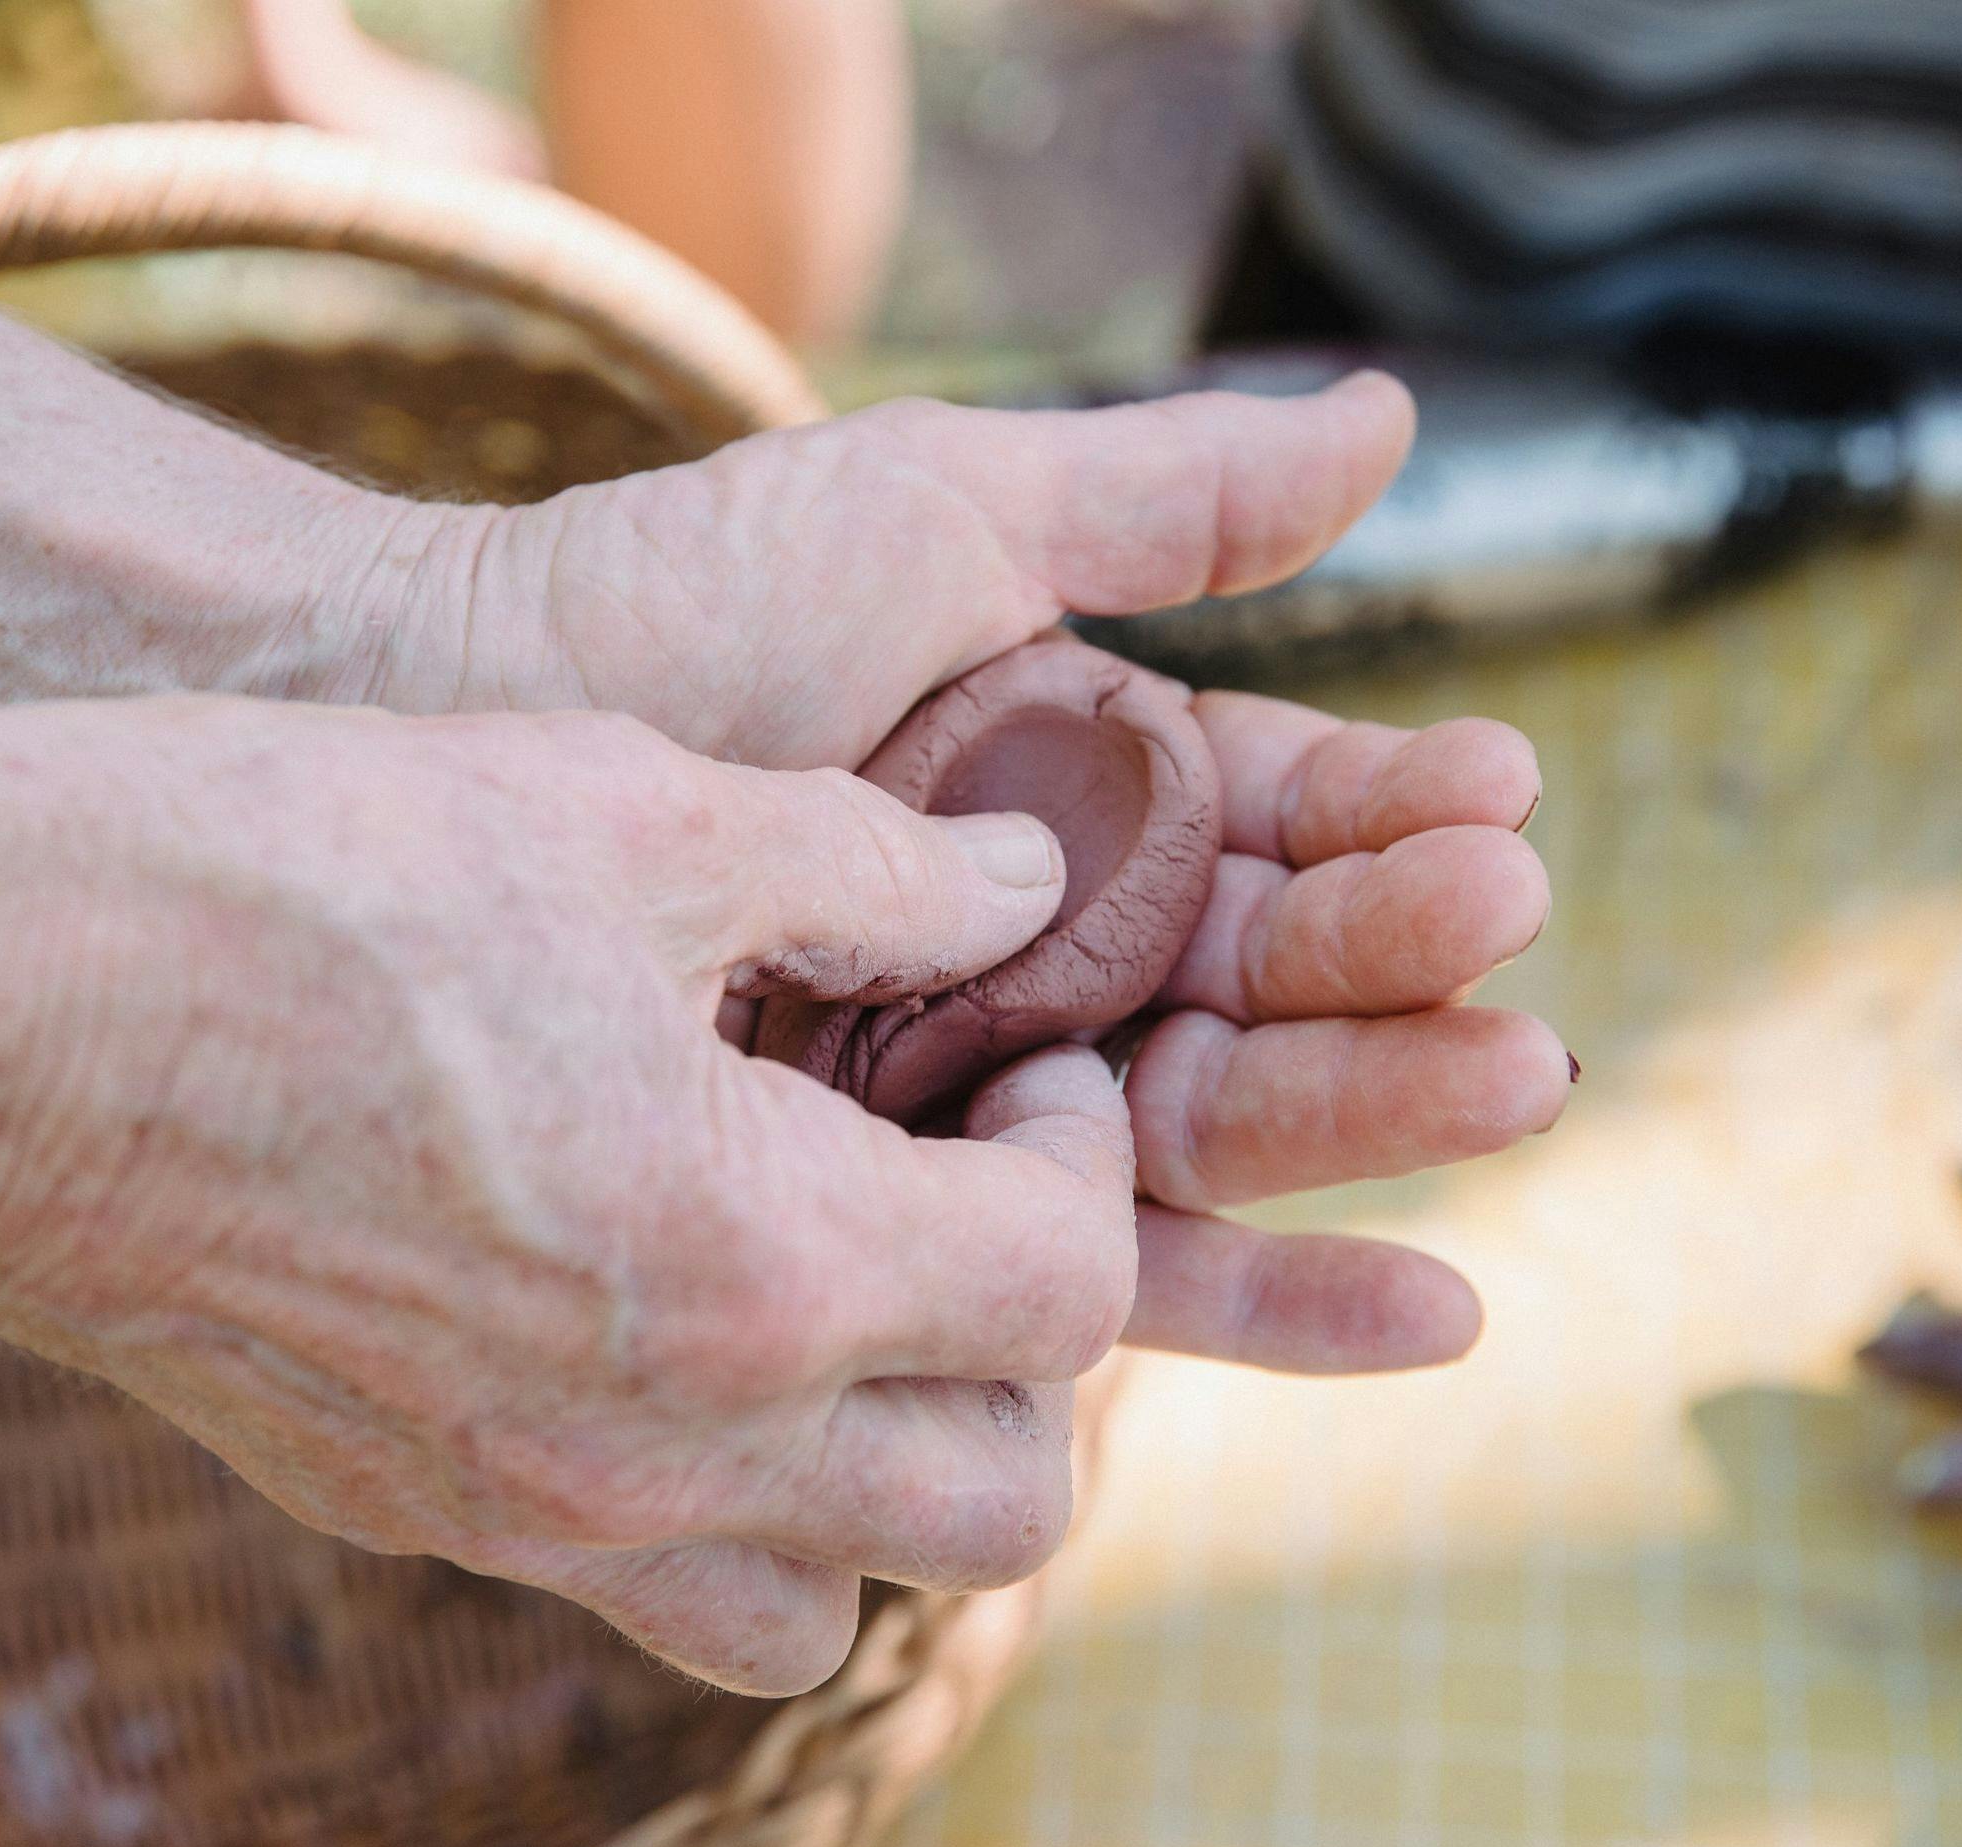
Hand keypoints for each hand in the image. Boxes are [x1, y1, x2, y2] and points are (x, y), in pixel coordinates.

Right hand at [0, 700, 1136, 1693]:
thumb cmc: (292, 872)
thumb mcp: (631, 806)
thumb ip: (877, 867)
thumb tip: (1025, 880)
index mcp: (759, 1261)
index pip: (1067, 1292)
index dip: (1089, 1152)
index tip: (1031, 1057)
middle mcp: (665, 1445)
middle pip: (1000, 1505)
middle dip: (1041, 1346)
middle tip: (972, 1183)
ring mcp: (526, 1514)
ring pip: (834, 1609)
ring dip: (896, 1472)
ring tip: (849, 1295)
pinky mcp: (411, 1517)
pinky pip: (647, 1597)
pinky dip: (726, 1513)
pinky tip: (673, 1325)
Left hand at [366, 378, 1570, 1372]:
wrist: (451, 730)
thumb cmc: (675, 597)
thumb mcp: (940, 518)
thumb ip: (1164, 503)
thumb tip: (1399, 416)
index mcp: (1081, 794)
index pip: (1282, 818)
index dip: (1390, 814)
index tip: (1496, 796)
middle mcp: (1054, 951)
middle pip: (1273, 983)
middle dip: (1400, 968)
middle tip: (1510, 952)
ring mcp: (988, 1088)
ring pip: (1222, 1126)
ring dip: (1376, 1115)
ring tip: (1510, 1082)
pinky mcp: (913, 1212)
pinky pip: (1108, 1269)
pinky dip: (1267, 1296)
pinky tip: (1418, 1316)